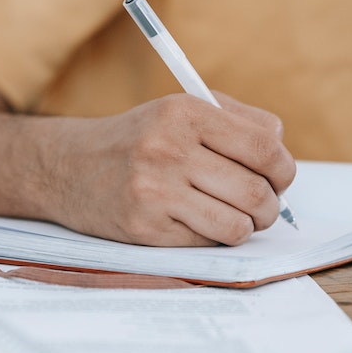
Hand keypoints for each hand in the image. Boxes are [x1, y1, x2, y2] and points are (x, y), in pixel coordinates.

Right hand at [50, 93, 295, 246]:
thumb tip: (281, 146)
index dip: (283, 169)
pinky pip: (206, 242)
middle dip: (269, 206)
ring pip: (237, 225)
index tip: (280, 178)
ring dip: (246, 227)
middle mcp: (168, 148)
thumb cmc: (138, 139)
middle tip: (261, 206)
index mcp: (184, 112)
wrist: (68, 167)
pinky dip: (212, 237)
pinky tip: (196, 222)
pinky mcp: (145, 227)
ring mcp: (155, 190)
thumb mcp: (180, 110)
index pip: (264, 147)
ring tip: (235, 217)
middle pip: (256, 191)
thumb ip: (237, 120)